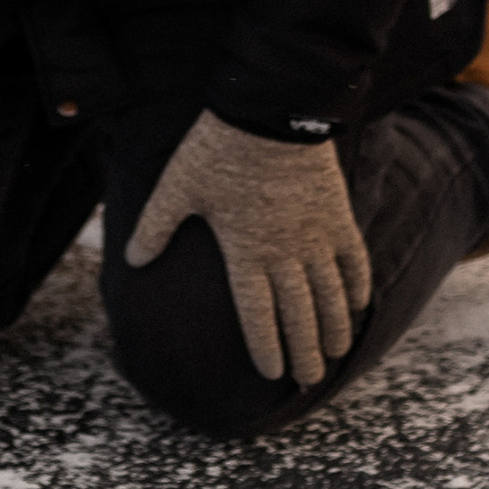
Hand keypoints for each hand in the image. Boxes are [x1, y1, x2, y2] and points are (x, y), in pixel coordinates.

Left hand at [125, 111, 373, 387]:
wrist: (269, 108)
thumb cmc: (218, 147)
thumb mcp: (177, 186)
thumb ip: (155, 226)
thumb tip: (132, 261)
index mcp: (244, 251)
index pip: (257, 314)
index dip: (266, 347)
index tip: (272, 374)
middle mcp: (283, 252)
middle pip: (298, 314)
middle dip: (304, 352)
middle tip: (310, 380)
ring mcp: (314, 234)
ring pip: (329, 294)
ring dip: (334, 327)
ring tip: (335, 352)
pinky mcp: (337, 213)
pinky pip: (352, 258)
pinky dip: (356, 284)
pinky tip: (357, 304)